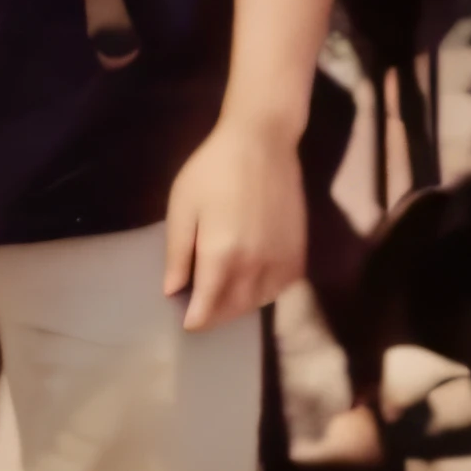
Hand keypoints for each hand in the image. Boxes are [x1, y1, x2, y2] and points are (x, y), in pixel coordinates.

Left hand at [164, 114, 306, 332]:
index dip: (196, 319)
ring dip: (239, 306)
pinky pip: (280, 288)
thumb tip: (172, 290)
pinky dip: (263, 293)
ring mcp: (281, 262)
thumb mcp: (182, 207)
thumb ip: (177, 252)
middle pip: (234, 308)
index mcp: (222, 256)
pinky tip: (249, 283)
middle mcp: (255, 266)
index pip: (208, 306)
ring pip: (259, 301)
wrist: (262, 145)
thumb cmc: (213, 171)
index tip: (186, 324)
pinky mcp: (298, 254)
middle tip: (199, 311)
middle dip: (215, 315)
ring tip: (220, 298)